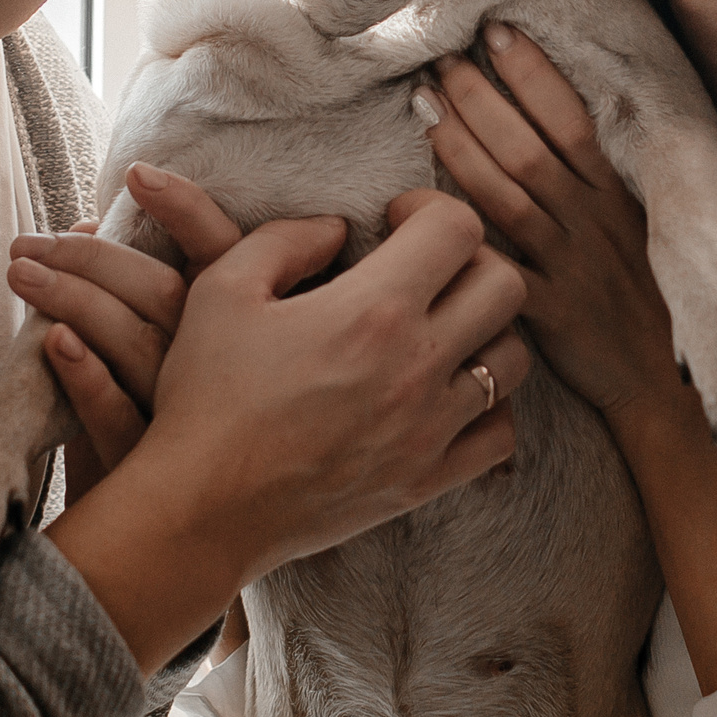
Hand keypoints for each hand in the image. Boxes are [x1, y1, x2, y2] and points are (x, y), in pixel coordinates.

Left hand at [7, 162, 242, 497]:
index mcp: (242, 326)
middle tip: (28, 243)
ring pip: (136, 347)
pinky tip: (54, 344)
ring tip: (19, 275)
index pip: (222, 251)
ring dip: (74, 302)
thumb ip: (134, 289)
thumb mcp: (175, 348)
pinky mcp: (155, 472)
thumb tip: (82, 226)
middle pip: (164, 292)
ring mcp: (194, 420)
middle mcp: (226, 367)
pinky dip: (87, 380)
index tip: (137, 174)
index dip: (185, 209)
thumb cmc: (176, 424)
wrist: (190, 542)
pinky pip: (121, 423)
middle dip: (93, 258)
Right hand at [45, 188, 529, 671]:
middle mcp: (417, 367)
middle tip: (425, 266)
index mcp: (372, 310)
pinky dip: (489, 403)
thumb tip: (339, 228)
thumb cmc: (206, 395)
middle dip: (471, 258)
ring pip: (515, 357)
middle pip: (506, 284)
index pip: (458, 227)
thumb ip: (289, 236)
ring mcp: (429, 430)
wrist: (200, 510)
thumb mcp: (224, 286)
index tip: (395, 220)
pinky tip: (444, 389)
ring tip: (437, 326)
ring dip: (486, 329)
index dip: (430, 206)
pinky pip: (502, 431)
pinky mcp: (427, 480)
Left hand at [419, 27, 685, 427]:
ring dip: (459, 144)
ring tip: (423, 104)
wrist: (674, 392)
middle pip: (527, 147)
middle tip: (440, 57)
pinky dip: (455, 236)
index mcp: (621, 194)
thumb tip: (561, 113)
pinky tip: (409, 206)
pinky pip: (495, 268)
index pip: (571, 119)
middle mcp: (595, 222)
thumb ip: (606, 177)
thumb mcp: (649, 226)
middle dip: (479, 96)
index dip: (532, 73)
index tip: (495, 31)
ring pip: (506, 195)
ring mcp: (570, 266)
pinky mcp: (548, 314)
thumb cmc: (654, 297)